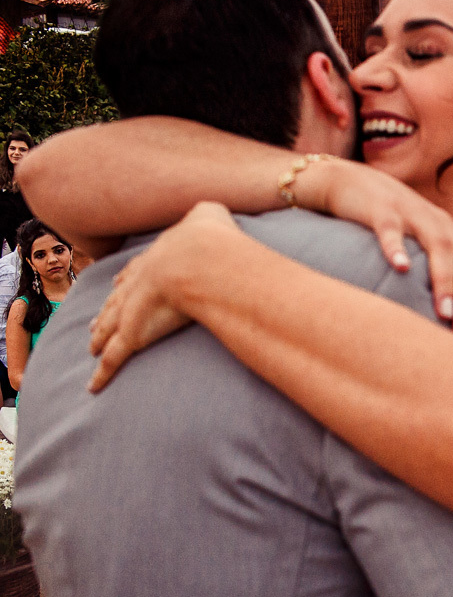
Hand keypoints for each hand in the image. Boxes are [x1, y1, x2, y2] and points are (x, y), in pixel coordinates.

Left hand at [87, 202, 233, 390]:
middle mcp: (138, 282)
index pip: (136, 272)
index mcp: (155, 258)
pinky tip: (93, 386)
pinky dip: (103, 373)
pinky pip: (115, 358)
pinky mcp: (133, 334)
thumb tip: (216, 209)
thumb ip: (209, 214)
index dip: (127, 280)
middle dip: (107, 310)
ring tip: (93, 346)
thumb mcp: (211, 214)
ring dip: (100, 338)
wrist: (200, 259)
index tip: (119, 285)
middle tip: (96, 322)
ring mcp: (132, 308)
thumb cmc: (211, 239)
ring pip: (110, 327)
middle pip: (116, 300)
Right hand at [304, 159, 452, 342]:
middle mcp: (443, 225)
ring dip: (445, 280)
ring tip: (443, 312)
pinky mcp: (383, 208)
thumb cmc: (392, 229)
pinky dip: (398, 247)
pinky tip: (401, 268)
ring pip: (441, 245)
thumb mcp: (423, 251)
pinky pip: (392, 228)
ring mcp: (415, 213)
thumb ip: (442, 279)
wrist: (351, 183)